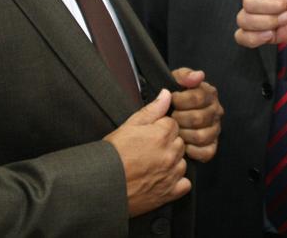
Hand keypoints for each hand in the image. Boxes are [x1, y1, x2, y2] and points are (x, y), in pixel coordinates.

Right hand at [104, 89, 189, 216]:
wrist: (102, 185)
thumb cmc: (111, 156)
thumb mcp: (128, 126)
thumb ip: (152, 109)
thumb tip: (166, 94)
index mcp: (162, 135)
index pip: (173, 124)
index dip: (160, 128)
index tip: (149, 135)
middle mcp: (170, 154)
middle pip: (179, 142)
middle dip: (168, 144)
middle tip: (148, 150)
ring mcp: (171, 174)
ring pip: (183, 162)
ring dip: (172, 162)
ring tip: (152, 165)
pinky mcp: (169, 192)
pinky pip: (184, 184)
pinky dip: (177, 182)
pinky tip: (162, 179)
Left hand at [170, 68, 222, 161]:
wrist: (170, 114)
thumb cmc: (173, 97)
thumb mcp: (174, 81)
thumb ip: (184, 75)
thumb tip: (198, 76)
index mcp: (209, 93)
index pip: (198, 97)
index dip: (180, 100)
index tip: (171, 101)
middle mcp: (216, 111)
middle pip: (199, 118)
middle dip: (179, 119)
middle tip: (170, 118)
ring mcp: (215, 129)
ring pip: (202, 136)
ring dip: (184, 135)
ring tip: (175, 131)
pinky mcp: (212, 146)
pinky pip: (207, 152)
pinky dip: (193, 150)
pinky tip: (183, 145)